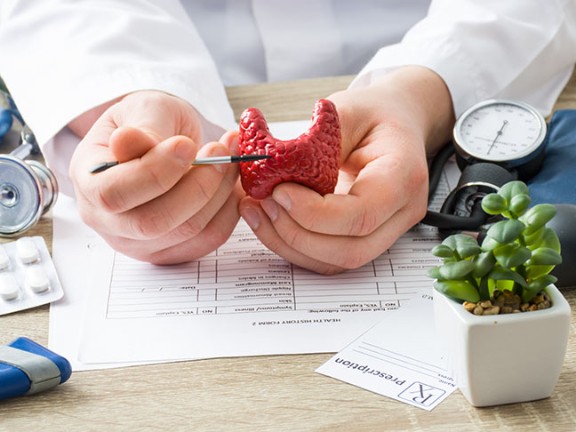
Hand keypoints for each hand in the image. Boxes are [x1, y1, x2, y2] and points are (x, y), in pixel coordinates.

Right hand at [68, 90, 241, 263]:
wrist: (164, 141)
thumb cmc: (148, 123)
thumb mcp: (142, 109)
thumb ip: (142, 127)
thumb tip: (128, 142)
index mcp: (88, 181)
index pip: (114, 194)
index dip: (155, 173)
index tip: (186, 145)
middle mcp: (107, 221)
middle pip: (153, 223)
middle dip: (197, 186)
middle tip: (220, 151)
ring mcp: (139, 243)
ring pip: (187, 231)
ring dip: (219, 193)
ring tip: (230, 157)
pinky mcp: (172, 251)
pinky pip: (209, 239)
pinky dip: (229, 210)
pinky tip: (231, 182)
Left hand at [239, 67, 454, 273]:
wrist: (395, 124)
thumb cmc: (373, 115)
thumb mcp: (346, 110)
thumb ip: (317, 141)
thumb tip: (277, 169)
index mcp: (403, 176)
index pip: (362, 214)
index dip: (315, 213)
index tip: (279, 191)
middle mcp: (401, 212)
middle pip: (350, 250)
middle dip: (297, 234)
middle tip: (263, 203)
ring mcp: (386, 231)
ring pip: (336, 262)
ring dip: (289, 244)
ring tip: (257, 211)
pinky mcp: (364, 238)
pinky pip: (327, 257)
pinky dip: (293, 245)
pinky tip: (269, 219)